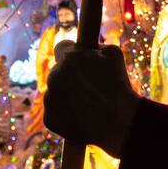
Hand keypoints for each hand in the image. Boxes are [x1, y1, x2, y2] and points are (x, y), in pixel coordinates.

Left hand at [45, 42, 138, 157]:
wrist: (119, 122)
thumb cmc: (119, 86)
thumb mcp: (114, 54)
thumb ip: (98, 46)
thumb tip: (91, 49)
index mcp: (69, 58)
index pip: (61, 47)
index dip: (72, 53)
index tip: (78, 61)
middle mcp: (54, 76)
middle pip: (58, 72)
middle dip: (70, 76)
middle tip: (89, 86)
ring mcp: (49, 98)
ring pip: (55, 92)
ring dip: (66, 95)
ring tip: (88, 104)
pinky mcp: (49, 119)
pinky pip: (55, 112)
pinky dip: (65, 114)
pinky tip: (82, 117)